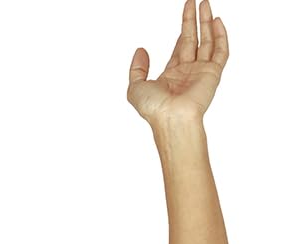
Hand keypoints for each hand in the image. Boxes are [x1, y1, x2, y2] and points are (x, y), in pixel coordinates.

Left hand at [127, 0, 227, 127]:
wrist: (172, 118)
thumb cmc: (155, 109)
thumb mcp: (135, 88)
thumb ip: (137, 69)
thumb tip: (141, 51)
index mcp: (172, 75)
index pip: (179, 47)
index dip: (182, 30)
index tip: (185, 14)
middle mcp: (188, 72)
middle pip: (193, 39)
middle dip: (194, 20)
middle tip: (195, 1)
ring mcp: (201, 72)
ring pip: (207, 41)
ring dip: (206, 22)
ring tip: (205, 3)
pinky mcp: (213, 73)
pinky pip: (221, 51)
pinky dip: (220, 36)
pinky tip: (217, 21)